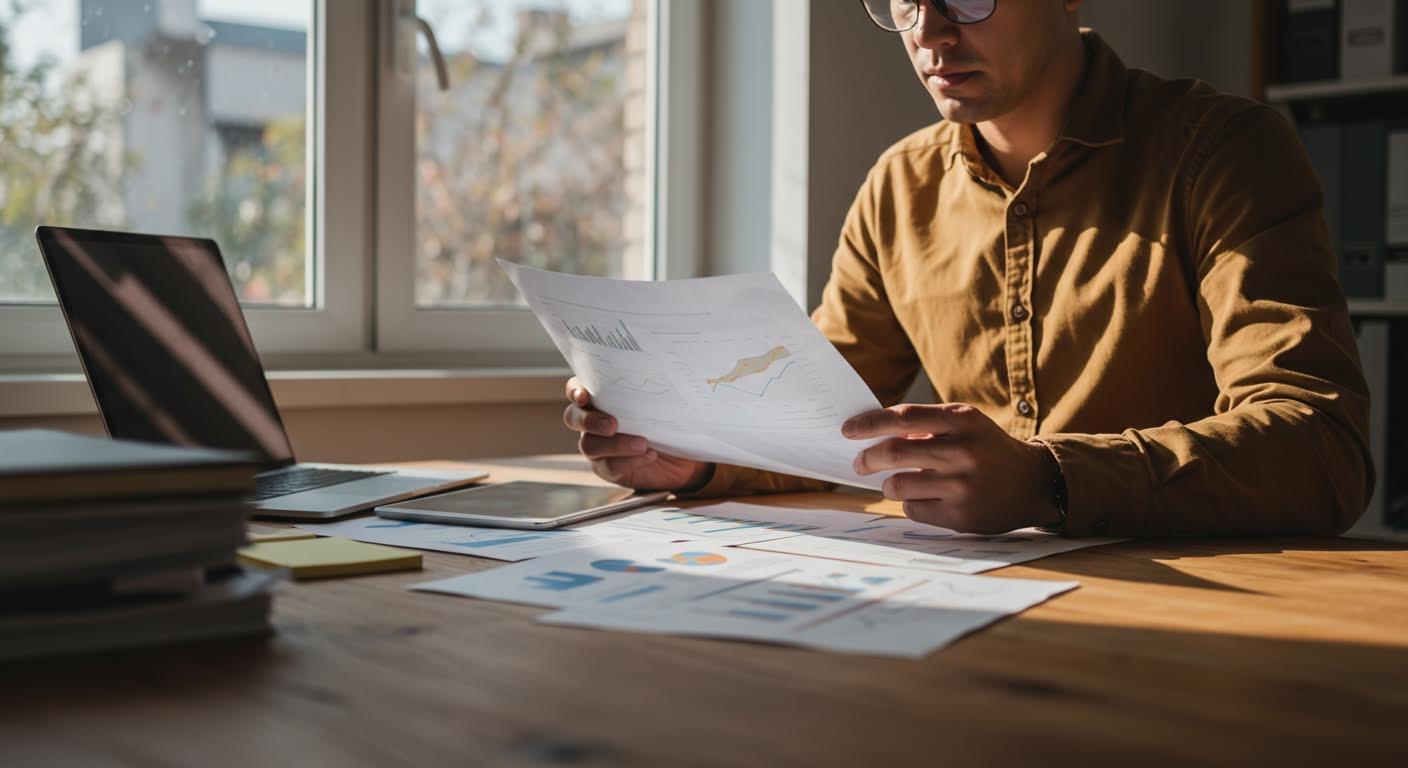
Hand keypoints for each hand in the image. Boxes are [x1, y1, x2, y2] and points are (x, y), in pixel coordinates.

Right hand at [563, 377, 712, 491]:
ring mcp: (597, 447)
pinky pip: (609, 467)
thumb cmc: (669, 422)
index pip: (576, 389)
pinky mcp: (608, 469)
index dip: (575, 390)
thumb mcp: (664, 403)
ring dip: (616, 444)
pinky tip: (650, 455)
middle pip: (572, 417)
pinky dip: (630, 461)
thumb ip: (651, 391)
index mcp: (601, 399)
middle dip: (589, 420)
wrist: (682, 455)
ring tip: (643, 443)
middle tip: (613, 425)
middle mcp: (592, 421)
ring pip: (590, 445)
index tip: (584, 396)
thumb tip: (661, 374)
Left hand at [842, 403, 1061, 533]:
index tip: (848, 431)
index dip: (869, 424)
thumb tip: (875, 433)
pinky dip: (911, 503)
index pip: (903, 417)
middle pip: (893, 453)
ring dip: (889, 484)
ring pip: (897, 485)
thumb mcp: (966, 425)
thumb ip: (927, 426)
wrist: (1035, 484)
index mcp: (962, 421)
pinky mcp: (961, 515)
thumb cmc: (988, 449)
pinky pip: (913, 509)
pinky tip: (926, 498)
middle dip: (867, 459)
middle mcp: (963, 451)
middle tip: (859, 463)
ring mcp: (962, 485)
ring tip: (898, 482)